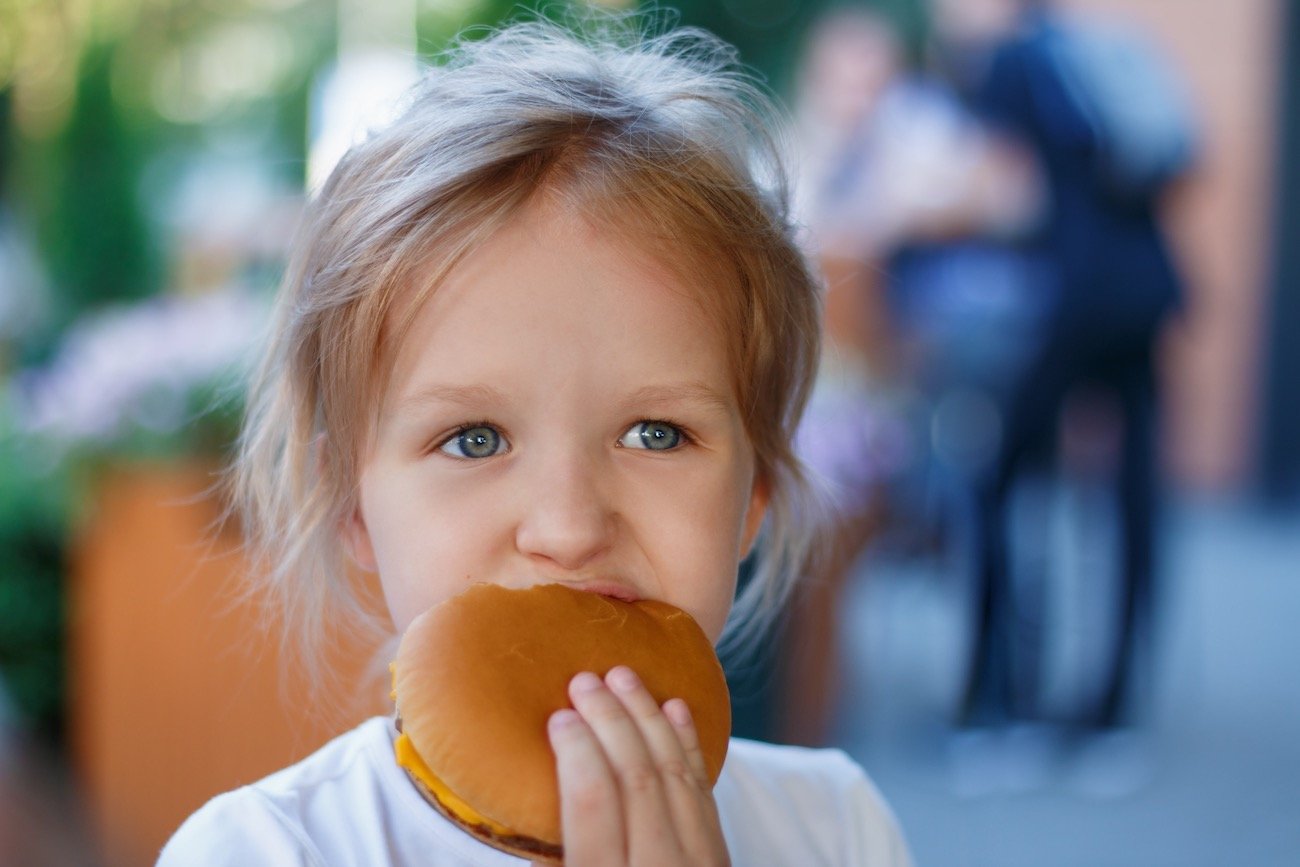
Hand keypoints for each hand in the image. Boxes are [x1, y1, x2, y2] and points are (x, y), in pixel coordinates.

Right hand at [532, 667, 729, 866]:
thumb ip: (555, 855)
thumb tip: (533, 801)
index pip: (592, 801)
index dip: (576, 752)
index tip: (559, 716)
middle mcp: (657, 866)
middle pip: (636, 777)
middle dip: (610, 720)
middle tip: (584, 681)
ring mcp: (697, 860)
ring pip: (674, 773)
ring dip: (648, 717)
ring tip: (623, 677)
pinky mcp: (720, 855)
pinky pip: (705, 789)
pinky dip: (689, 743)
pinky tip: (675, 708)